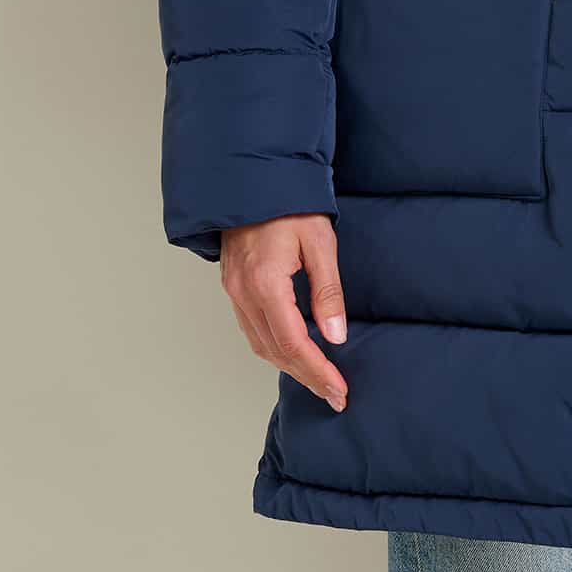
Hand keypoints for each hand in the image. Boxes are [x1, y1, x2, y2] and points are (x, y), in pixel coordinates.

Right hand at [220, 212, 349, 411]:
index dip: (317, 370)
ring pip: (260, 344)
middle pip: (275, 351)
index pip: (293, 343)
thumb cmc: (290, 204)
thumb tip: (336, 335)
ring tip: (318, 379)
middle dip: (306, 376)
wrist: (252, 178)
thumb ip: (328, 290)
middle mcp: (244, 294)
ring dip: (289, 365)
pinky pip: (252, 329)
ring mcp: (234, 291)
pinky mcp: (233, 286)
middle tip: (334, 393)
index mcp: (266, 283)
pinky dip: (274, 347)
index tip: (338, 389)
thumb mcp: (319, 241)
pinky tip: (293, 351)